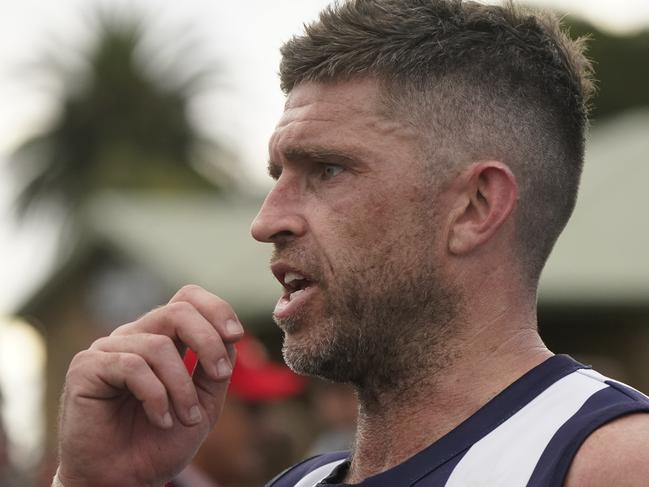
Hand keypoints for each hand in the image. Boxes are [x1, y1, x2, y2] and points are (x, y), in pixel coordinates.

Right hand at [57, 285, 243, 486]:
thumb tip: (230, 336)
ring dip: (182, 387)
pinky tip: (160, 419)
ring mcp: (108, 349)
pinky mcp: (86, 367)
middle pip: (177, 311)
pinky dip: (156, 396)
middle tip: (221, 374)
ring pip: (158, 346)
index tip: (236, 335)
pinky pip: (132, 366)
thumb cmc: (159, 442)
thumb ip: (216, 368)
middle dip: (208, 341)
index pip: (187, 299)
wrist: (122, 481)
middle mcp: (134, 337)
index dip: (215, 309)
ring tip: (186, 417)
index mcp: (161, 339)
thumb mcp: (203, 403)